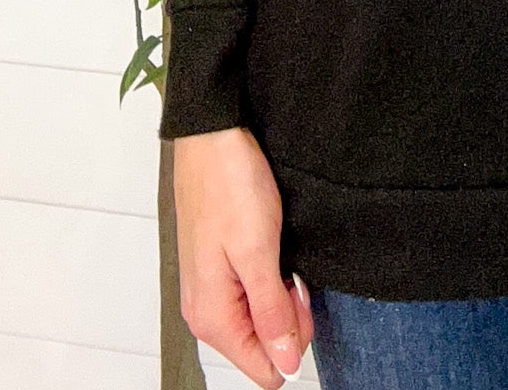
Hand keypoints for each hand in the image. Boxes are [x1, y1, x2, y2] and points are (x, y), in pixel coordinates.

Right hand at [171, 126, 314, 384]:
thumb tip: (285, 363)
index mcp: (212, 316)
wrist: (213, 140)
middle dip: (291, 317)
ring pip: (262, 319)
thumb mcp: (258, 252)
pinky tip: (276, 253)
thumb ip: (271, 313)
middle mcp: (207, 311)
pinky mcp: (222, 270)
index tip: (300, 300)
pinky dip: (274, 280)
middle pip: (264, 344)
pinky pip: (255, 295)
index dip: (294, 341)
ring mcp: (213, 290)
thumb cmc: (229, 186)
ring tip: (283, 257)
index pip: (262, 368)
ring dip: (283, 296)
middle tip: (294, 272)